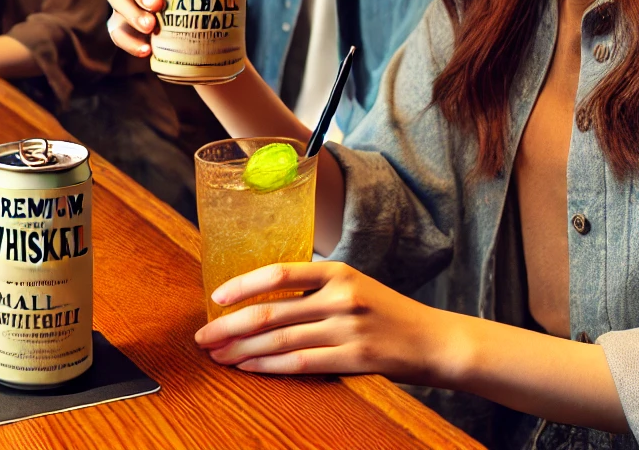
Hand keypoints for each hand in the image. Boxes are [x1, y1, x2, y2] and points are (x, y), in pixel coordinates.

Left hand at [194, 261, 451, 384]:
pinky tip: (249, 368)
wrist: (435, 341)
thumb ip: (316, 287)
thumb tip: (263, 297)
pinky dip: (270, 367)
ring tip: (218, 356)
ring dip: (243, 349)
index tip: (215, 296)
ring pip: (280, 340)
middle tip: (203, 336)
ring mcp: (348, 329)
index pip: (279, 272)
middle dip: (230, 325)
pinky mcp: (355, 359)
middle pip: (272, 311)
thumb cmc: (389, 313)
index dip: (243, 284)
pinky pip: (301, 364)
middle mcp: (341, 296)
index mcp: (338, 271)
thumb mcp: (355, 285)